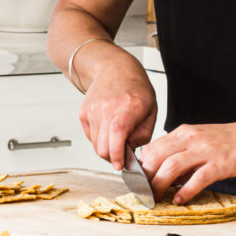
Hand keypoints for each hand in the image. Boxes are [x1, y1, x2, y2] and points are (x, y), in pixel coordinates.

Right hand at [78, 52, 157, 169]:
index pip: (117, 137)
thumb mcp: (151, 110)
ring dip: (106, 147)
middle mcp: (106, 109)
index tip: (121, 166)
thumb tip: (130, 151)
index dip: (118, 156)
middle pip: (102, 148)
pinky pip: (89, 136)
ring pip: (95, 145)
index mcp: (127, 108)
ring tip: (117, 137)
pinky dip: (99, 138)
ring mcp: (92, 111)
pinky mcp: (83, 113)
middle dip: (112, 157)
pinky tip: (108, 127)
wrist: (114, 69)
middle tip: (122, 154)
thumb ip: (144, 134)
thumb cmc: (136, 88)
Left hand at [139, 116, 235, 203]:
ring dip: (159, 185)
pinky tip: (180, 200)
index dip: (141, 167)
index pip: (152, 148)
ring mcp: (206, 150)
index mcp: (185, 132)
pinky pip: (198, 178)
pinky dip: (186, 191)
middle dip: (144, 178)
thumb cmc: (235, 140)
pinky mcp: (221, 163)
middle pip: (156, 156)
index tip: (138, 183)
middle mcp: (192, 138)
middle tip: (142, 194)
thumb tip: (169, 177)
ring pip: (171, 166)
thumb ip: (185, 155)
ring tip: (155, 199)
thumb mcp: (204, 142)